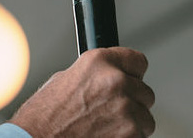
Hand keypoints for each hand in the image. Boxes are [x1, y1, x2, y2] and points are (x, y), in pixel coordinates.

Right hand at [10, 47, 154, 136]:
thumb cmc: (47, 114)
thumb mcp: (68, 78)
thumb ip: (96, 75)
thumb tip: (112, 76)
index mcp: (99, 61)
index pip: (138, 61)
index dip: (132, 73)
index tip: (131, 80)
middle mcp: (115, 81)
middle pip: (144, 92)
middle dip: (132, 101)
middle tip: (110, 110)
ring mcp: (125, 110)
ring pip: (146, 118)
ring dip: (132, 124)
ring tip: (106, 126)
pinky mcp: (131, 136)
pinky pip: (141, 137)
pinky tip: (107, 137)